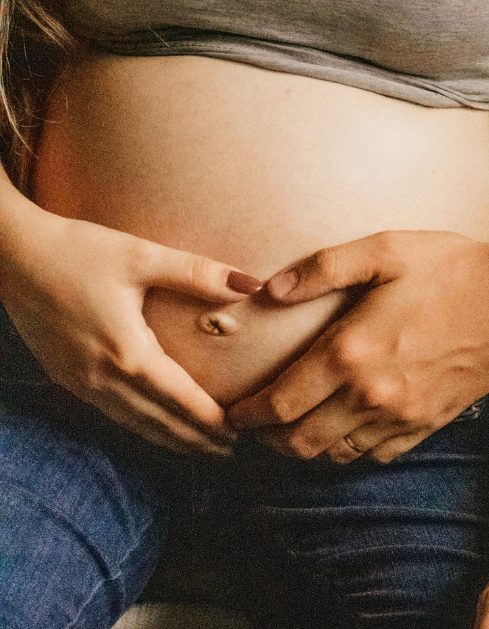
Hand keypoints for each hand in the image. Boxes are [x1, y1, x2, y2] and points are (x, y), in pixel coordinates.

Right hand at [0, 201, 261, 453]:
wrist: (12, 254)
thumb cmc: (80, 250)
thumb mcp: (143, 256)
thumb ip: (198, 273)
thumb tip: (251, 284)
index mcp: (126, 352)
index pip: (178, 399)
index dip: (210, 420)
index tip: (239, 434)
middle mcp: (100, 376)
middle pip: (157, 421)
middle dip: (194, 439)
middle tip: (230, 451)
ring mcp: (78, 381)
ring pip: (131, 422)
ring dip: (167, 437)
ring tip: (200, 447)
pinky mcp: (64, 375)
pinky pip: (109, 412)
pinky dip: (138, 425)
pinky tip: (152, 426)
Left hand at [227, 230, 488, 462]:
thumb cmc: (451, 268)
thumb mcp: (385, 249)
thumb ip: (322, 267)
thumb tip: (269, 289)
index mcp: (351, 352)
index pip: (279, 403)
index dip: (245, 416)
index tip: (231, 414)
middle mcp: (370, 394)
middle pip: (298, 442)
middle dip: (267, 440)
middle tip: (254, 426)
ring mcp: (401, 415)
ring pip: (334, 455)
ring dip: (304, 449)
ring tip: (292, 430)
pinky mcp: (427, 424)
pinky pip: (374, 456)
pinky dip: (348, 452)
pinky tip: (344, 431)